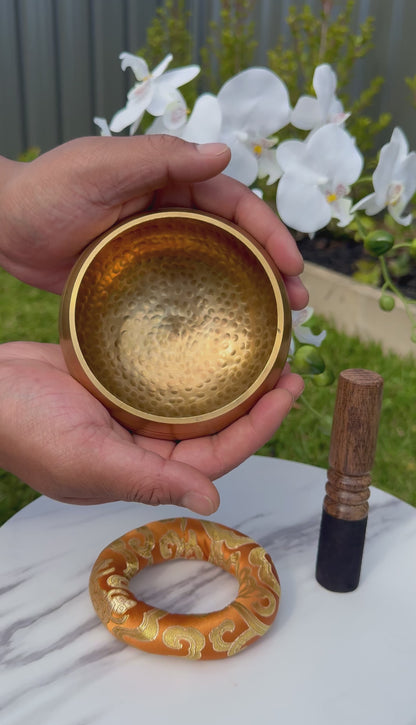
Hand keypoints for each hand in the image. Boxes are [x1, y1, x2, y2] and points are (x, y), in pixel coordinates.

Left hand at [0, 135, 306, 307]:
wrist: (6, 228)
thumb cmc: (46, 190)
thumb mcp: (100, 166)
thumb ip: (159, 158)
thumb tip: (224, 153)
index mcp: (172, 181)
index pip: (234, 203)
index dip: (268, 231)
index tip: (292, 263)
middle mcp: (174, 214)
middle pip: (238, 241)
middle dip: (273, 269)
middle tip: (298, 306)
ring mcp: (161, 250)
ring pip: (220, 270)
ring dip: (252, 295)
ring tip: (279, 329)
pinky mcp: (144, 280)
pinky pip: (188, 294)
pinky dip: (213, 312)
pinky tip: (227, 337)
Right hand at [0, 342, 302, 513]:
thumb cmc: (25, 428)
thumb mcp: (88, 459)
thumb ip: (149, 480)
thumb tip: (210, 503)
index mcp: (145, 472)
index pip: (218, 455)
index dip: (259, 427)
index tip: (288, 392)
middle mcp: (147, 445)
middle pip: (216, 426)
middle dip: (255, 401)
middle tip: (287, 365)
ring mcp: (135, 413)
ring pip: (196, 400)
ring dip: (230, 379)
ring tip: (262, 348)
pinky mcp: (121, 383)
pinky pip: (168, 375)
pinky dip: (194, 361)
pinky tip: (213, 335)